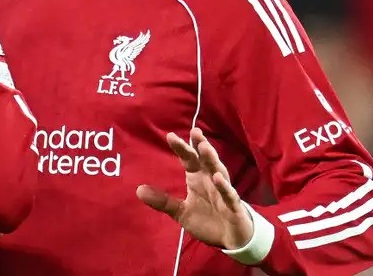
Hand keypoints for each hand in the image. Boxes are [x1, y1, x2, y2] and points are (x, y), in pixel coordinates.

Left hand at [137, 128, 254, 250]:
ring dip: (212, 160)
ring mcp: (223, 192)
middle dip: (200, 146)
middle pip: (205, 160)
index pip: (189, 160)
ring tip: (205, 147)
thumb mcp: (180, 211)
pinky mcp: (234, 207)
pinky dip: (224, 187)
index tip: (170, 136)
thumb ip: (162, 201)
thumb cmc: (207, 219)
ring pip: (219, 172)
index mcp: (198, 178)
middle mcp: (211, 180)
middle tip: (195, 131)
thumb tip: (138, 190)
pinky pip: (229, 195)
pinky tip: (218, 178)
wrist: (230, 240)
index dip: (181, 148)